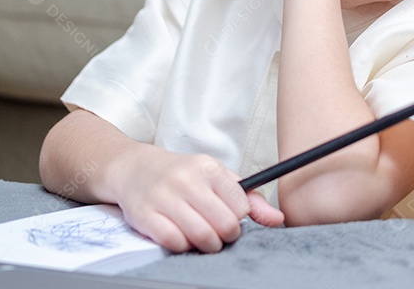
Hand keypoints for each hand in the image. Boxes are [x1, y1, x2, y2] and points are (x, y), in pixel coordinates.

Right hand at [112, 146, 283, 252]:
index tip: (230, 217)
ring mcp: (165, 197)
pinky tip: (181, 236)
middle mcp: (187, 180)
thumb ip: (249, 198)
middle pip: (225, 225)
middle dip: (226, 235)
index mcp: (208, 168)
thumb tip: (277, 219)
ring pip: (202, 237)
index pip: (241, 206)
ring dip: (207, 244)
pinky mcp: (146, 215)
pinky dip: (183, 246)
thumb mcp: (217, 177)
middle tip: (218, 232)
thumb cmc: (182, 175)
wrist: (135, 169)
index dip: (238, 218)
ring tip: (203, 236)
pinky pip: (175, 242)